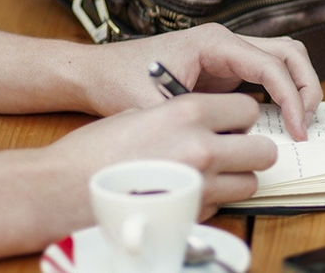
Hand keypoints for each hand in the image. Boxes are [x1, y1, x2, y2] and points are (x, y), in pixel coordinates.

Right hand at [43, 93, 276, 219]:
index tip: (232, 122)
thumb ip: (183, 116)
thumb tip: (212, 123)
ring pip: (250, 183)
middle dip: (251, 150)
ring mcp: (200, 185)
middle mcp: (202, 147)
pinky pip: (223, 205)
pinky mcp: (191, 215)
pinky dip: (213, 200)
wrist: (61, 189)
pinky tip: (187, 191)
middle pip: (263, 151)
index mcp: (188, 112)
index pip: (249, 109)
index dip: (242, 117)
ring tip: (211, 174)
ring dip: (236, 178)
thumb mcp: (141, 112)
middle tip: (234, 150)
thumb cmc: (95, 150)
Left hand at [78, 23, 321, 140]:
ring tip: (299, 121)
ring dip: (299, 86)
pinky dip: (282, 92)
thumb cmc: (120, 81)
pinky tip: (279, 120)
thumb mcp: (155, 107)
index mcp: (214, 42)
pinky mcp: (226, 68)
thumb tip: (230, 145)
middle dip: (306, 87)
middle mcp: (226, 41)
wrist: (96, 72)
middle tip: (306, 124)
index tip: (297, 130)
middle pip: (290, 52)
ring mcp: (228, 53)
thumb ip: (193, 123)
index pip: (271, 65)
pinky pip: (267, 73)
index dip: (291, 98)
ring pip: (284, 58)